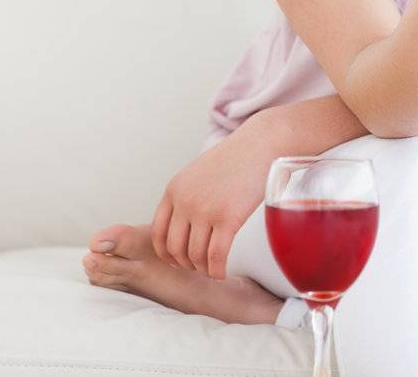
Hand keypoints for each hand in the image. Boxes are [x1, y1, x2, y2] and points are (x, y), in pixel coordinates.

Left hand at [150, 116, 278, 279]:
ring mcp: (204, 210)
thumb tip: (184, 225)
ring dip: (203, 268)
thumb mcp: (198, 174)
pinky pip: (216, 256)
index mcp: (174, 190)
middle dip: (184, 264)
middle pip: (174, 248)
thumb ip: (186, 196)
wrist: (260, 144)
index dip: (166, 253)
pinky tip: (222, 273)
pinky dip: (217, 270)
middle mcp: (184, 201)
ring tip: (212, 269)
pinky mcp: (227, 218)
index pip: (158, 232)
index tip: (176, 261)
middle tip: (198, 267)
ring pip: (194, 255)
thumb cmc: (235, 159)